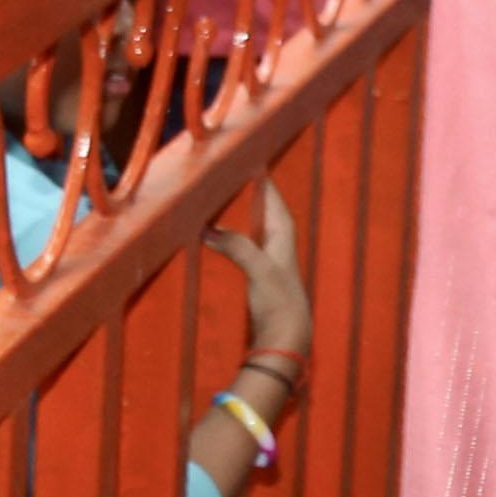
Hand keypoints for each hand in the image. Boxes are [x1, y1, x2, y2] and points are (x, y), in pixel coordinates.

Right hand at [204, 183, 311, 368]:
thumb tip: (209, 229)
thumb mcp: (259, 271)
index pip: (272, 197)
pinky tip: (217, 232)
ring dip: (238, 211)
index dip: (261, 179)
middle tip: (225, 173)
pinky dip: (232, 233)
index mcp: (283, 234)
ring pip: (253, 224)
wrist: (286, 337)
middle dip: (246, 191)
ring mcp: (268, 256)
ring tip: (218, 196)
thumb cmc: (280, 302)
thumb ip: (238, 247)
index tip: (244, 158)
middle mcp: (277, 241)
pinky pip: (244, 241)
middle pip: (262, 208)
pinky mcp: (258, 272)